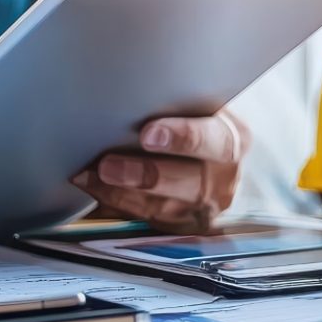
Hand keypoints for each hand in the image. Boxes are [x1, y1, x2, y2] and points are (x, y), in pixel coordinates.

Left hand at [73, 110, 248, 232]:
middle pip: (187, 183)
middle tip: (107, 165)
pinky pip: (146, 220)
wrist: (213, 162)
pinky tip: (92, 188)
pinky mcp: (182, 226)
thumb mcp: (200, 108)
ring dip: (120, 193)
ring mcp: (204, 208)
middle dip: (143, 175)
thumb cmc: (197, 125)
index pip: (213, 141)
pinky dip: (116, 204)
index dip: (182, 138)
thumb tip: (131, 95)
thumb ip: (176, 104)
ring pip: (162, 207)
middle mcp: (222, 179)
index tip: (149, 134)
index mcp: (232, 140)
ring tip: (89, 177)